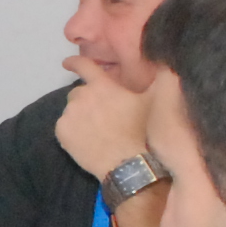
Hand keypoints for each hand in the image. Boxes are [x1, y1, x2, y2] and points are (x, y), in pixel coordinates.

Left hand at [55, 64, 155, 183]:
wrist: (126, 163)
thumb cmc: (140, 131)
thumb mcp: (152, 101)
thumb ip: (157, 79)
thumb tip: (164, 64)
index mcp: (102, 85)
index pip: (84, 66)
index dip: (74, 62)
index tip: (66, 63)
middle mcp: (82, 96)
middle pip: (78, 92)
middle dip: (87, 100)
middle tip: (101, 115)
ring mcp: (69, 115)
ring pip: (71, 111)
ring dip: (80, 116)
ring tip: (95, 131)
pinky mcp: (61, 133)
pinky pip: (64, 127)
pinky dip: (72, 131)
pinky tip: (85, 140)